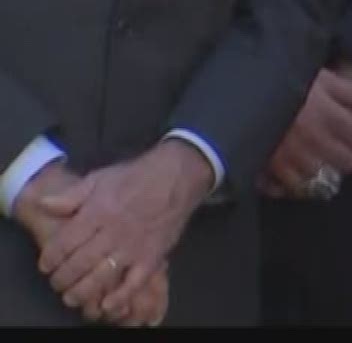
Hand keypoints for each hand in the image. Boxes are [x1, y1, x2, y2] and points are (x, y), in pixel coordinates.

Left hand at [17, 164, 167, 325]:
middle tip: (57, 283)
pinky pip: (136, 282)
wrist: (177, 176)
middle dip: (63, 278)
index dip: (51, 258)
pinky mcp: (153, 256)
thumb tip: (43, 205)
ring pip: (102, 276)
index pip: (65, 242)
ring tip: (72, 297)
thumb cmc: (135, 176)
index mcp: (98, 211)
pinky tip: (108, 305)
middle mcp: (113, 232)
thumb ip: (70, 195)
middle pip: (80, 262)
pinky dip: (121, 296)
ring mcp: (134, 246)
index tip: (46, 265)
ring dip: (83, 291)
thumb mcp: (99, 178)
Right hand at [262, 65, 351, 198]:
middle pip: (349, 164)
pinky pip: (295, 188)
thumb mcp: (322, 78)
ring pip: (325, 180)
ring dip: (326, 171)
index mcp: (331, 118)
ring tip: (320, 160)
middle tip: (341, 147)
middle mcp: (316, 143)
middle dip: (348, 155)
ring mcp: (294, 160)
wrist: (240, 95)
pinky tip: (298, 173)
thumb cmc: (284, 80)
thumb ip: (351, 93)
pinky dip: (299, 184)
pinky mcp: (271, 171)